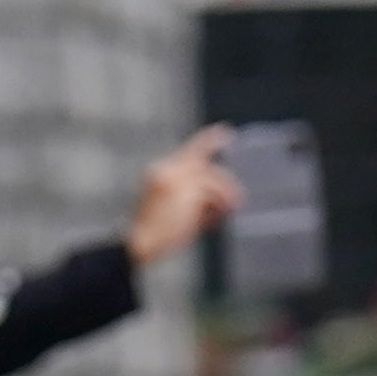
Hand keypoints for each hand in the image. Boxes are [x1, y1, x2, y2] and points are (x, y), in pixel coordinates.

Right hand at [125, 126, 239, 266]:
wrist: (139, 244)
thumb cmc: (153, 236)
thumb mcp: (172, 210)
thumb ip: (192, 196)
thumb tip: (220, 195)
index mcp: (158, 172)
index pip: (189, 151)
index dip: (208, 140)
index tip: (224, 131)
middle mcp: (166, 168)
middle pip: (205, 161)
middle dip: (224, 181)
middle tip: (237, 200)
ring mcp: (176, 176)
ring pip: (212, 178)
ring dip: (223, 196)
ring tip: (227, 213)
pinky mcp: (187, 188)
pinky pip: (213, 192)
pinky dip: (217, 206)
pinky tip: (213, 221)